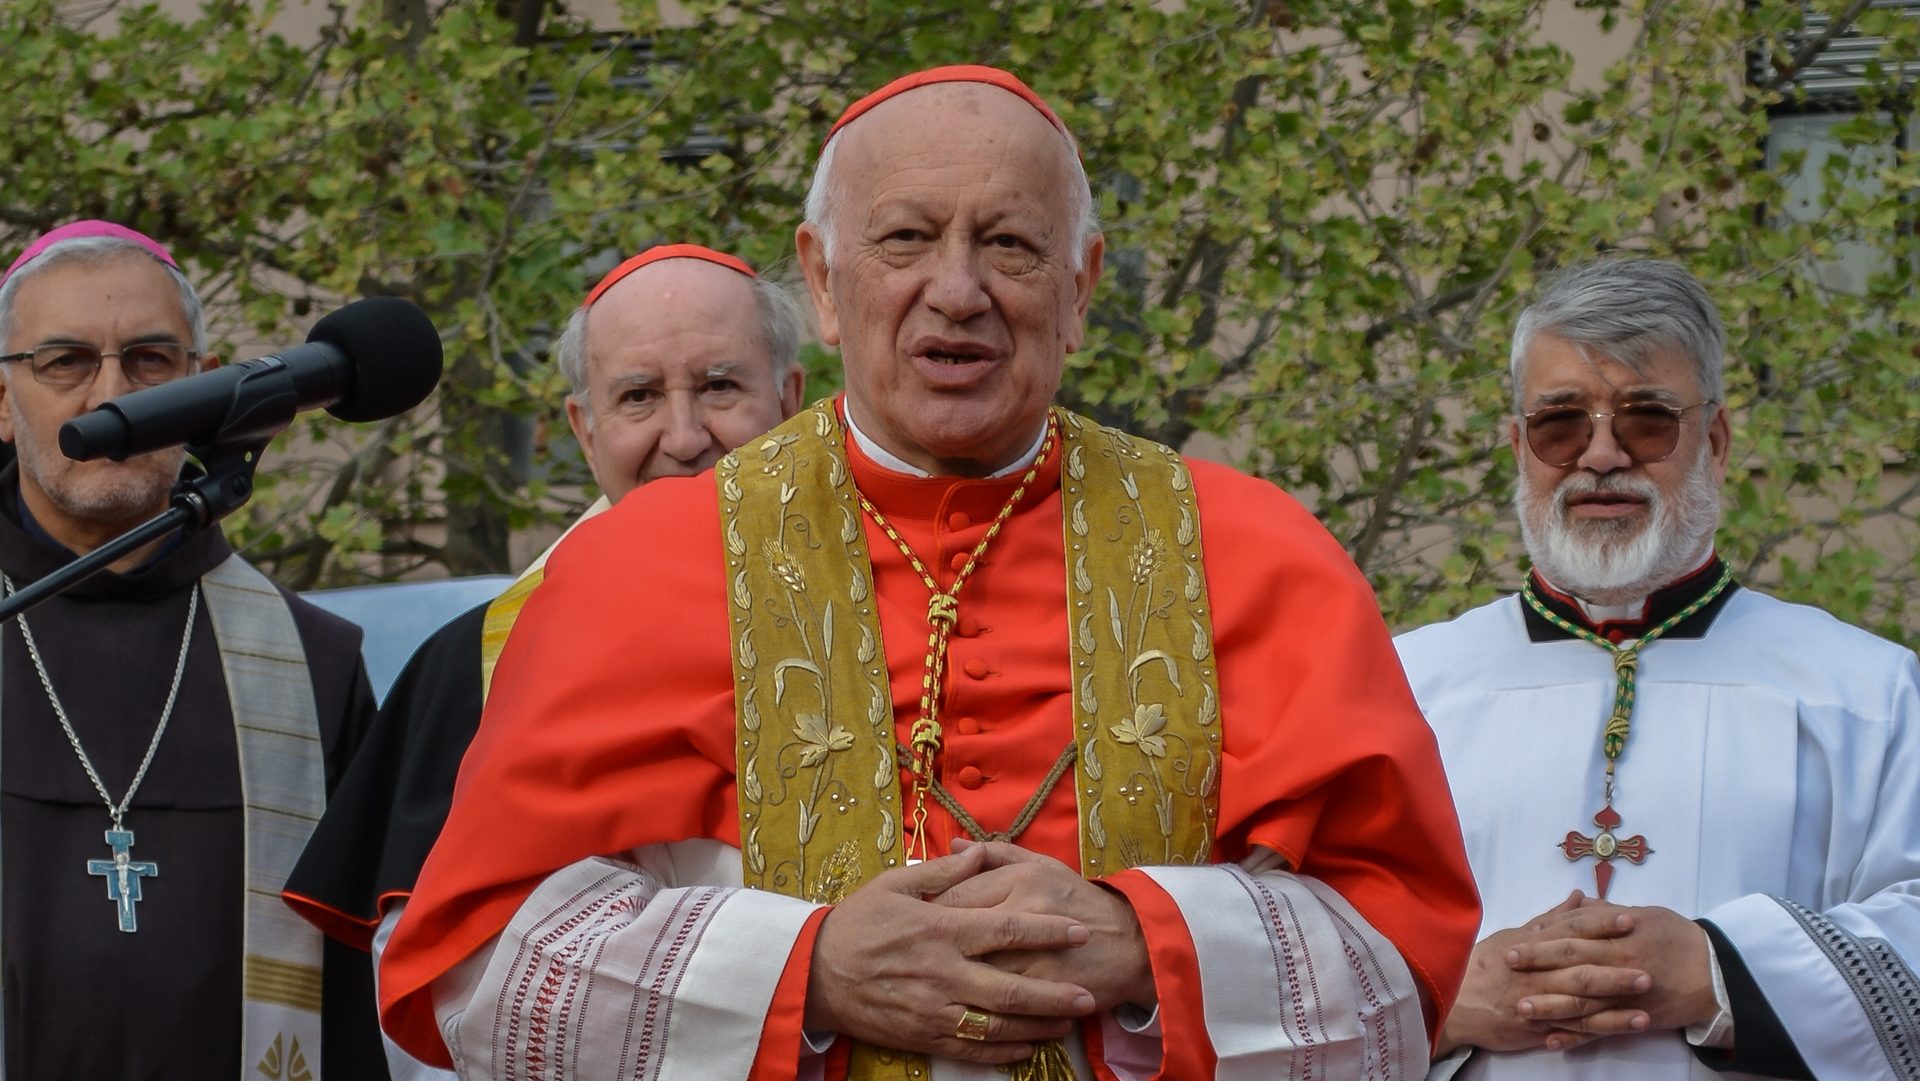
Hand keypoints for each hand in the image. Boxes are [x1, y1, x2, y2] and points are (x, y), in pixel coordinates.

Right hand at [803, 844, 1097, 1063]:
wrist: (811, 973)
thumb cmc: (856, 923)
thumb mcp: (894, 884)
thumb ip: (943, 870)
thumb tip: (981, 852)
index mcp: (940, 930)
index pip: (1006, 930)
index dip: (1048, 931)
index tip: (1079, 931)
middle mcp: (943, 973)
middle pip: (1011, 988)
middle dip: (1055, 994)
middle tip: (1088, 995)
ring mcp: (934, 1010)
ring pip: (996, 1025)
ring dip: (1036, 1026)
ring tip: (1067, 1022)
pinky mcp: (922, 1036)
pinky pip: (970, 1049)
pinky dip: (1003, 1051)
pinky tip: (1027, 1047)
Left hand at [933, 840, 1155, 1009]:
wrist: (1133, 944)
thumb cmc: (1080, 902)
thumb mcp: (1042, 866)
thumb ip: (996, 855)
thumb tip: (953, 845)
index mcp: (1021, 878)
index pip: (956, 893)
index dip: (929, 912)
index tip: (915, 925)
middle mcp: (1025, 909)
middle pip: (959, 929)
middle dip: (932, 946)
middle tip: (916, 955)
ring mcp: (1034, 949)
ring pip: (974, 964)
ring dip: (950, 976)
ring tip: (933, 982)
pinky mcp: (1043, 985)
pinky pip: (999, 996)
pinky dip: (978, 1001)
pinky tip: (962, 1004)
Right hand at [1436, 891, 1649, 1055]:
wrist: (1452, 1003)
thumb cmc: (1482, 966)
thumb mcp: (1511, 936)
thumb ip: (1549, 919)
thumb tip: (1579, 897)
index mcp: (1530, 946)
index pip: (1569, 931)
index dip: (1600, 925)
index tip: (1629, 919)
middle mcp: (1535, 973)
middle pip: (1580, 967)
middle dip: (1616, 965)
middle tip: (1649, 964)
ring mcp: (1537, 1002)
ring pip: (1582, 1002)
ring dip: (1617, 1001)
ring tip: (1649, 999)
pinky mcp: (1539, 1028)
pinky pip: (1576, 1029)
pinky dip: (1604, 1028)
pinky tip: (1630, 1025)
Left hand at [1508, 900, 1718, 1047]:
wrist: (1716, 973)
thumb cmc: (1678, 937)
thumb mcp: (1645, 914)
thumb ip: (1607, 912)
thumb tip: (1578, 902)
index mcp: (1620, 936)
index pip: (1573, 935)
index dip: (1543, 939)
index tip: (1516, 941)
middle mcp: (1620, 965)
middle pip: (1572, 966)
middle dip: (1537, 967)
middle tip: (1507, 967)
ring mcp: (1626, 996)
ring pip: (1583, 1002)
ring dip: (1550, 1006)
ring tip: (1522, 1008)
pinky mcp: (1635, 1019)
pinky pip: (1601, 1031)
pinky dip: (1576, 1037)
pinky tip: (1553, 1041)